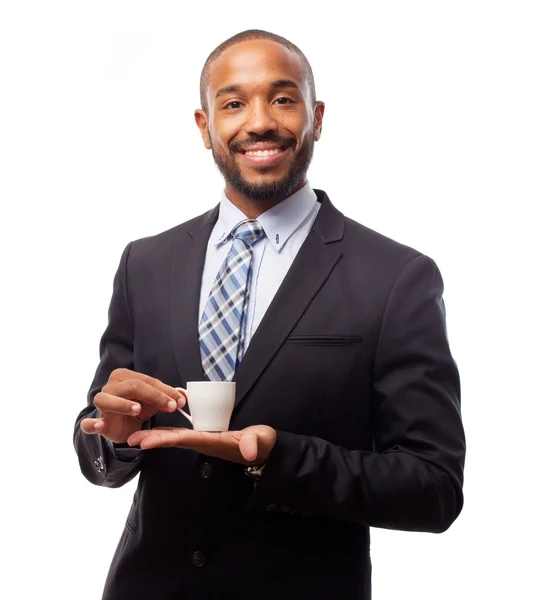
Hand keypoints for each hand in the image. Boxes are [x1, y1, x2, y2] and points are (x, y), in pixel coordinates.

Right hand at [79, 369, 184, 443]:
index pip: (148, 381)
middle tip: (171, 407)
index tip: (180, 401)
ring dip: (122, 404)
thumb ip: (167, 396)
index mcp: (125, 376)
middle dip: (155, 396)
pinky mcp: (96, 423)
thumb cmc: (137, 407)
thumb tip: (184, 394)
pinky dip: (92, 424)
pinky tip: (100, 424)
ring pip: (107, 399)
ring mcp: (102, 403)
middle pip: (132, 386)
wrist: (121, 426)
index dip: (166, 390)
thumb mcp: (154, 401)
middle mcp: (111, 386)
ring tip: (137, 409)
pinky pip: (89, 423)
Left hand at [127, 425, 276, 464]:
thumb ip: (254, 444)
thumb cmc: (262, 443)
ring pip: (175, 438)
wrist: (266, 449)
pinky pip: (182, 435)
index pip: (185, 440)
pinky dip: (167, 432)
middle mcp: (204, 443)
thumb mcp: (260, 441)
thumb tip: (250, 451)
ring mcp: (204, 440)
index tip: (145, 441)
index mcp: (213, 442)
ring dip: (156, 437)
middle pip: (174, 441)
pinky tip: (156, 429)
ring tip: (135, 436)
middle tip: (130, 440)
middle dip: (153, 439)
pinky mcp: (206, 437)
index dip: (164, 439)